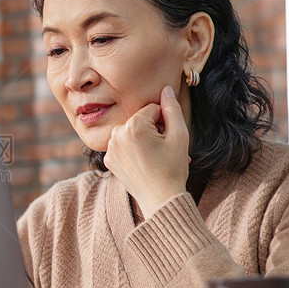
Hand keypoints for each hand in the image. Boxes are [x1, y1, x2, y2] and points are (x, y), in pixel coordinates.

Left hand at [103, 85, 190, 217]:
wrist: (161, 199)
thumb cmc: (173, 167)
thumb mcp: (179, 135)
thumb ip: (172, 108)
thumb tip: (166, 89)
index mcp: (133, 125)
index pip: (153, 109)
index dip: (165, 122)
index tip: (168, 138)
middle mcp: (117, 134)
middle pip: (140, 120)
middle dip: (153, 130)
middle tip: (163, 149)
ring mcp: (110, 148)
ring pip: (131, 132)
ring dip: (142, 139)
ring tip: (154, 156)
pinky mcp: (108, 160)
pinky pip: (122, 146)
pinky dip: (132, 151)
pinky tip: (143, 164)